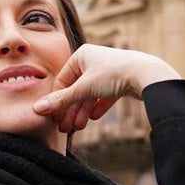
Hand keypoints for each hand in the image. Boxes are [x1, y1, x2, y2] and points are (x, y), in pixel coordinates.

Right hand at [33, 44, 180, 132]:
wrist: (147, 75)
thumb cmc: (113, 75)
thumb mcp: (83, 89)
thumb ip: (61, 101)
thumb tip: (37, 109)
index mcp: (81, 55)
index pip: (62, 81)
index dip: (57, 101)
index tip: (54, 119)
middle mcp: (93, 60)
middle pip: (76, 89)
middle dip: (70, 110)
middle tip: (65, 128)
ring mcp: (107, 70)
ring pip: (89, 94)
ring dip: (82, 111)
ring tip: (78, 127)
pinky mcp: (120, 80)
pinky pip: (104, 95)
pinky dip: (97, 106)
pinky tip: (93, 118)